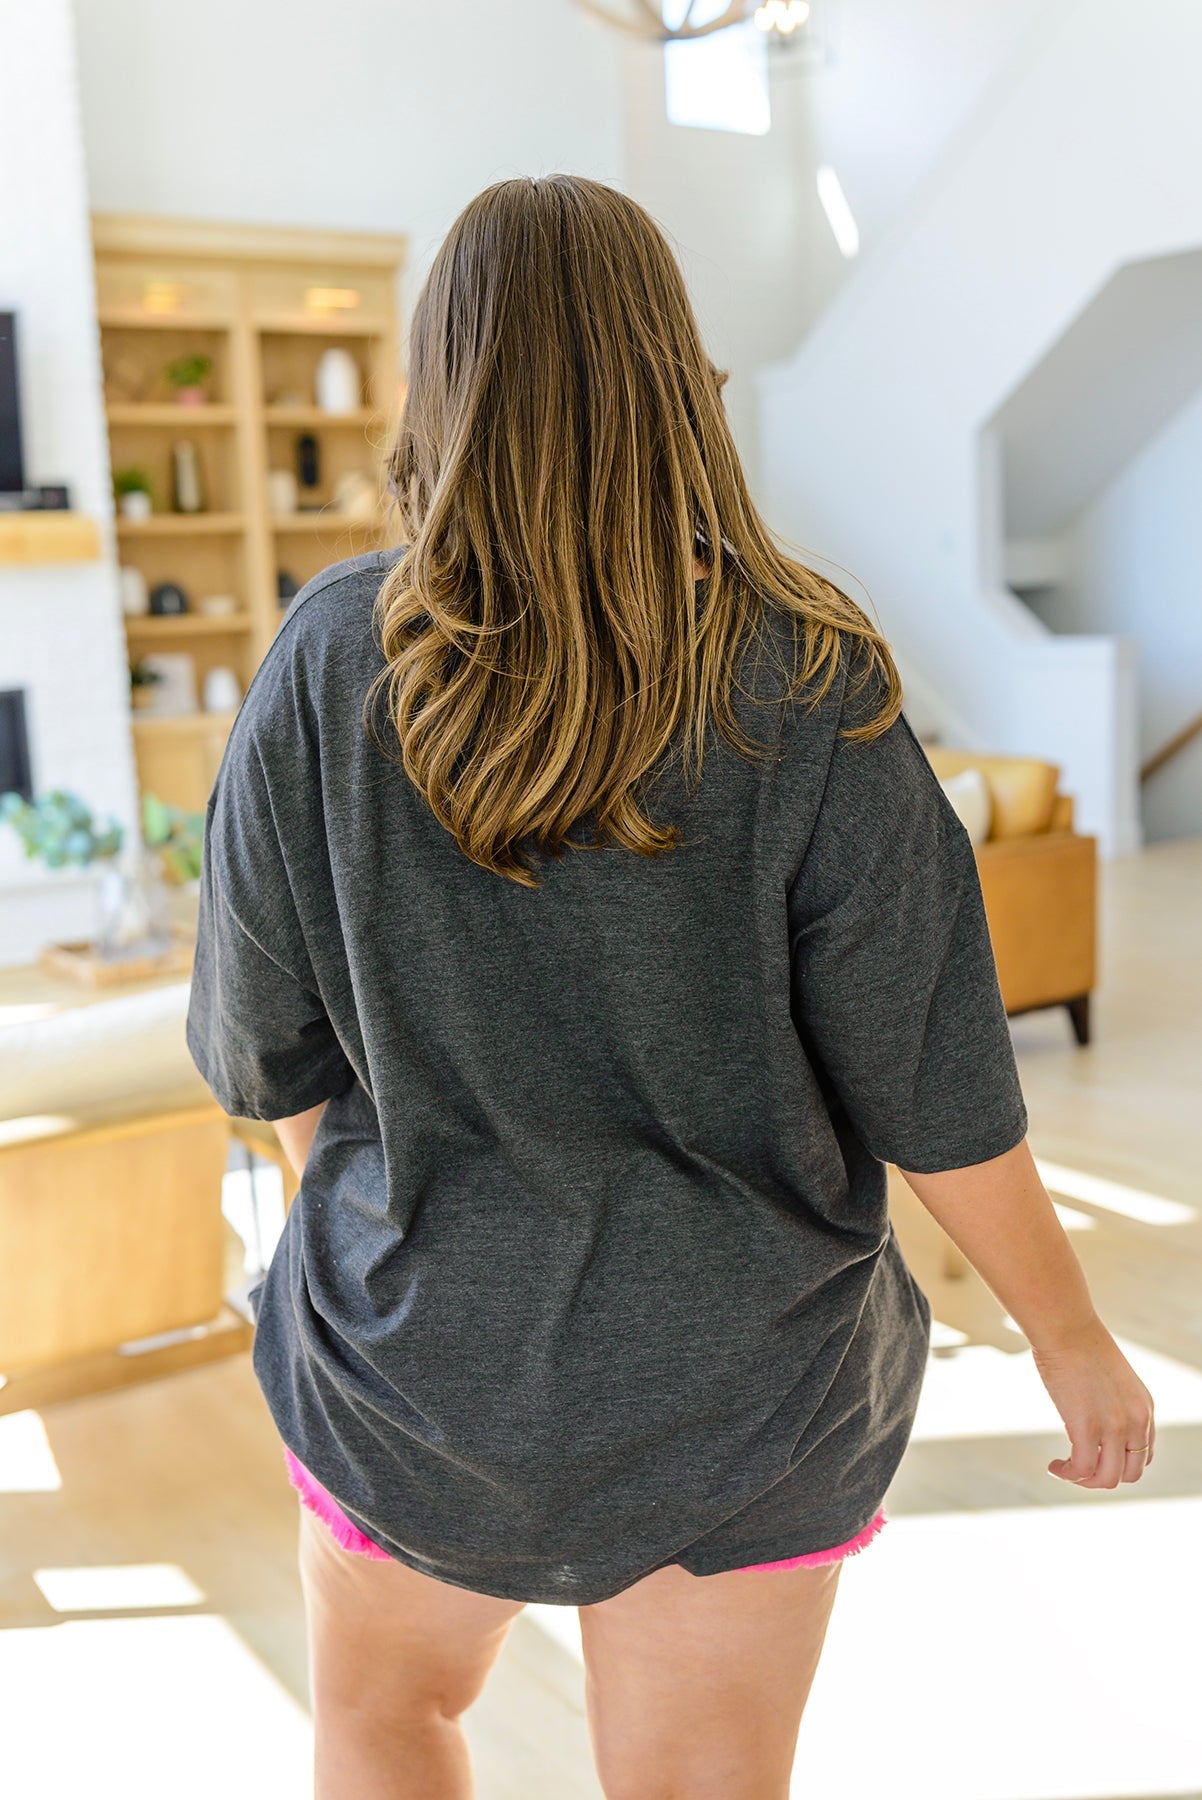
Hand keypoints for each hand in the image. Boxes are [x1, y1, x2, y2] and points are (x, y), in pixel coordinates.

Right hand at [1031, 1316, 1155, 1487]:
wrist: (1065, 1325)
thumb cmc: (1079, 1343)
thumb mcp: (1110, 1378)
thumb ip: (1110, 1402)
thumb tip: (1091, 1418)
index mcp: (1144, 1408)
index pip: (1142, 1456)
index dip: (1117, 1464)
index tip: (1093, 1457)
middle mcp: (1136, 1421)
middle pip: (1129, 1474)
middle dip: (1101, 1477)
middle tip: (1075, 1468)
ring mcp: (1113, 1426)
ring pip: (1107, 1479)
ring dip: (1083, 1481)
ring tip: (1062, 1469)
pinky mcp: (1087, 1427)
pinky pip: (1082, 1469)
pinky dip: (1067, 1474)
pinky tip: (1054, 1465)